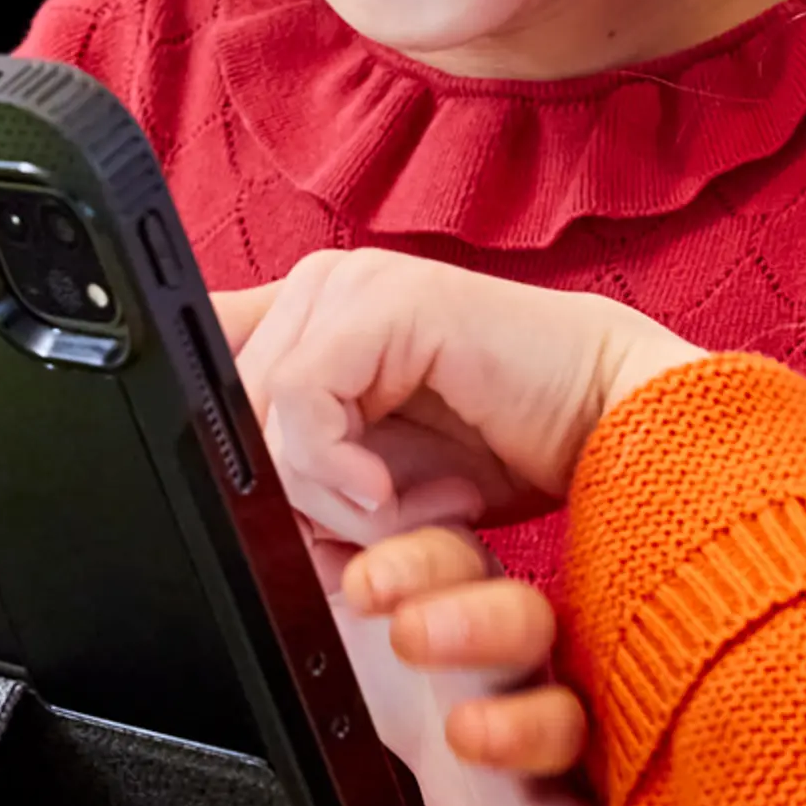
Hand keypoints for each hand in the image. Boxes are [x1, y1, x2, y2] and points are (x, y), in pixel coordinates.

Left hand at [216, 251, 704, 542]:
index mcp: (301, 319)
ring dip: (326, 494)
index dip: (214, 449)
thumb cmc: (498, 453)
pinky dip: (338, 471)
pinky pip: (300, 401)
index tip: (271, 520)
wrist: (611, 431)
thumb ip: (294, 465)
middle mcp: (315, 289)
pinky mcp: (386, 300)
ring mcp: (349, 285)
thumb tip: (215, 497)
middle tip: (379, 519)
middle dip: (290, 495)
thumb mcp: (366, 479)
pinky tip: (397, 494)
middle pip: (220, 409)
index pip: (194, 368)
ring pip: (256, 412)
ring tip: (406, 506)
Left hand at [340, 526, 612, 805]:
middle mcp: (512, 651)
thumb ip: (312, 540)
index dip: (412, 563)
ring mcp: (539, 726)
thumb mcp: (335, 605)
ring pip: (558, 715)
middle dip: (471, 619)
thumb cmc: (391, 672)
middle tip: (411, 634)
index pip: (446, 556)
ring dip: (521, 724)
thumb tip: (272, 481)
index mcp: (458, 592)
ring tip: (468, 732)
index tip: (364, 583)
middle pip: (518, 617)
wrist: (432, 777)